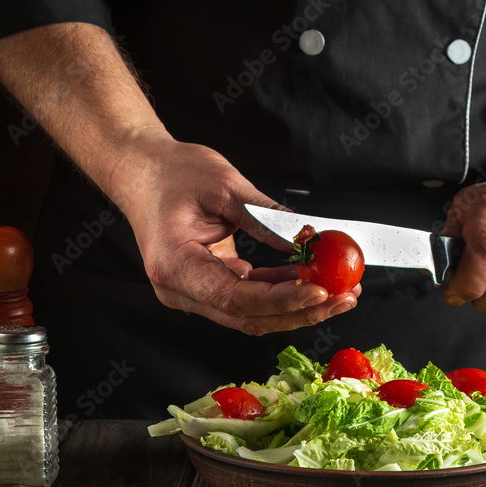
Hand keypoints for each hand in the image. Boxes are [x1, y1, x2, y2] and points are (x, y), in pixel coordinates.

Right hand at [110, 127, 357, 334]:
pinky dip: (281, 290)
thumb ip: (265, 219)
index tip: (320, 290)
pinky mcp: (207, 284)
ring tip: (341, 291)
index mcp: (175, 266)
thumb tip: (307, 242)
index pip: (236, 299)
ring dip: (297, 305)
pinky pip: (249, 296)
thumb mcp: (224, 187)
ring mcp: (193, 291)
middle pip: (248, 317)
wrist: (141, 170)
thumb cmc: (172, 172)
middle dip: (300, 311)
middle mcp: (181, 289)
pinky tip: (313, 279)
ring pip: (252, 313)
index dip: (281, 300)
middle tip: (344, 298)